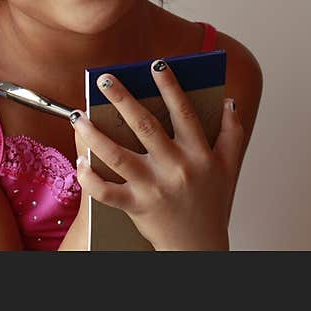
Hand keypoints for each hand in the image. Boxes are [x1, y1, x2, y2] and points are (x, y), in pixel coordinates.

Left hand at [72, 59, 243, 249]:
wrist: (200, 247)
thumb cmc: (213, 203)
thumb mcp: (230, 167)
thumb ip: (233, 134)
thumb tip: (230, 102)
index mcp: (199, 154)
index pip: (184, 112)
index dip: (171, 86)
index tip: (156, 64)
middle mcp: (176, 168)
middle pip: (145, 127)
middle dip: (123, 100)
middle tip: (105, 79)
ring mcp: (154, 188)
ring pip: (118, 156)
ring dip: (94, 135)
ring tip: (78, 116)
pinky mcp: (136, 207)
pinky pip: (107, 192)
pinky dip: (90, 177)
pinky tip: (80, 160)